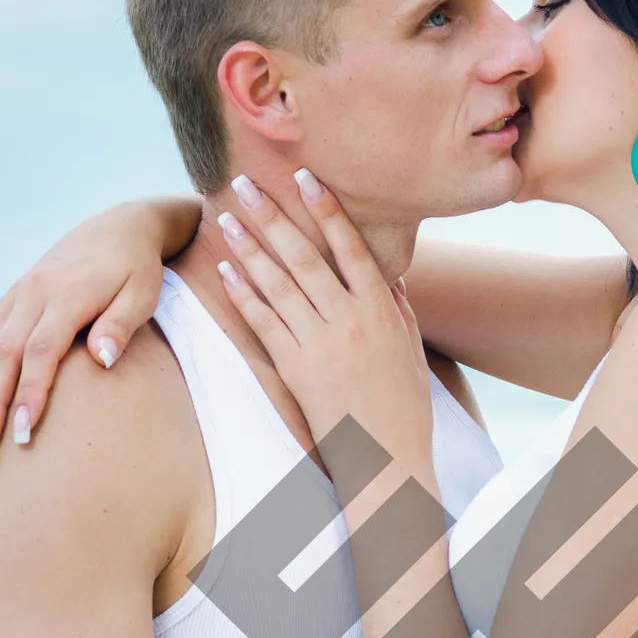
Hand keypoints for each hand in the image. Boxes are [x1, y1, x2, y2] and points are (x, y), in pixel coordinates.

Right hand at [0, 197, 197, 455]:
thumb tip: (102, 359)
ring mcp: (15, 298)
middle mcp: (31, 294)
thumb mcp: (142, 294)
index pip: (40, 351)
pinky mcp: (8, 303)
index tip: (25, 432)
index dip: (30, 393)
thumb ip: (121, 325)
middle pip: (0, 356)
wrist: (118, 229)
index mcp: (64, 294)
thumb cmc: (137, 271)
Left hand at [216, 172, 432, 475]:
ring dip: (249, 246)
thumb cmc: (404, 410)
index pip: (351, 248)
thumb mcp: (411, 354)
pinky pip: (265, 324)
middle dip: (272, 216)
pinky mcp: (297, 371)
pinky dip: (244, 294)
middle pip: (305, 257)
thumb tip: (389, 276)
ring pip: (279, 284)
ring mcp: (321, 345)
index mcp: (381, 312)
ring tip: (225, 218)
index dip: (326, 209)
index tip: (305, 177)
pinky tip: (226, 270)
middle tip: (244, 183)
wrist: (388, 461)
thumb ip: (400, 311)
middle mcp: (350, 321)